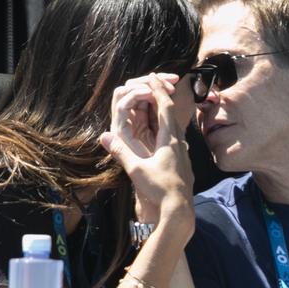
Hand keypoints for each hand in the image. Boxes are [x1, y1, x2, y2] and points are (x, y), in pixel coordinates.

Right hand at [99, 73, 193, 226]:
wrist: (179, 210)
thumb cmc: (159, 189)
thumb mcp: (136, 170)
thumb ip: (121, 151)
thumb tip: (104, 136)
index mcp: (169, 140)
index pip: (165, 108)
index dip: (158, 91)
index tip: (152, 77)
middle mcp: (180, 143)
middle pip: (173, 114)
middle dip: (164, 97)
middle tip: (156, 85)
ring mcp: (184, 153)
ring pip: (177, 127)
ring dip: (168, 114)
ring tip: (160, 105)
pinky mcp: (184, 163)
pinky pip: (177, 139)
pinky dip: (170, 129)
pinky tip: (166, 135)